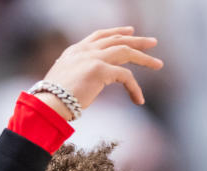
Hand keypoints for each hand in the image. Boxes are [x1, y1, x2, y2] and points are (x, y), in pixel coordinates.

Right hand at [35, 26, 163, 119]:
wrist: (48, 104)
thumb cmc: (52, 100)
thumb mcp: (64, 81)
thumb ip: (76, 76)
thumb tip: (85, 83)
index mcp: (75, 51)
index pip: (100, 36)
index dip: (116, 32)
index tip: (130, 31)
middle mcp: (85, 51)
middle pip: (116, 40)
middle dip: (137, 40)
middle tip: (153, 42)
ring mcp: (92, 58)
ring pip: (125, 51)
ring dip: (144, 58)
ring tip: (158, 64)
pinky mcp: (99, 70)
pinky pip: (126, 77)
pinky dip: (135, 88)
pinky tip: (139, 100)